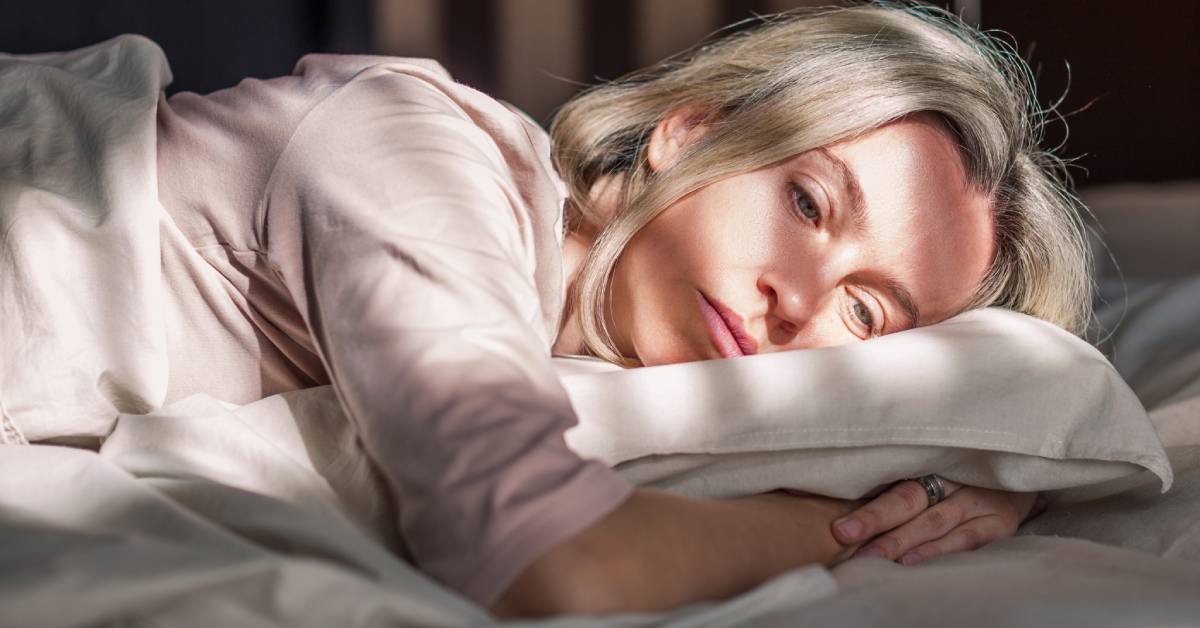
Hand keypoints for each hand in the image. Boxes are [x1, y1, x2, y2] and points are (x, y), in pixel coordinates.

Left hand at [828, 478, 1036, 565]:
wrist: (1019, 472)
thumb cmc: (961, 474)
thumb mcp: (932, 467)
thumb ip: (897, 483)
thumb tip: (843, 501)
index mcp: (930, 460)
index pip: (893, 482)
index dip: (867, 505)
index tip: (838, 527)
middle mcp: (954, 477)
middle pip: (909, 498)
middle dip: (875, 520)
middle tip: (844, 535)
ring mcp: (979, 499)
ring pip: (933, 522)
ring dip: (901, 541)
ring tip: (872, 556)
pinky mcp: (1000, 521)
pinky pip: (965, 539)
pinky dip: (937, 551)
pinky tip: (912, 562)